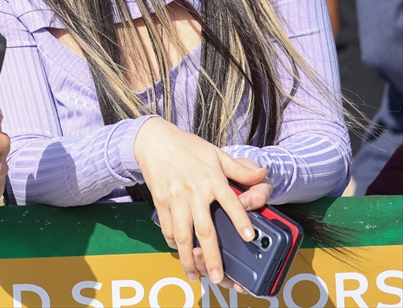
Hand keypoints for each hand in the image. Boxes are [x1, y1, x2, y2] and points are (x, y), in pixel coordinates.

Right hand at [136, 118, 268, 284]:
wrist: (153, 140)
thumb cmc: (188, 147)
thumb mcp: (216, 153)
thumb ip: (240, 169)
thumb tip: (263, 173)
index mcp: (211, 179)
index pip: (229, 202)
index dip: (240, 220)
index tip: (249, 237)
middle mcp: (193, 192)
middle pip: (204, 229)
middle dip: (211, 255)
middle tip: (217, 275)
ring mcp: (175, 199)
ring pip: (182, 234)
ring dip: (189, 257)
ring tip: (196, 275)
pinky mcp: (160, 202)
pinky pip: (167, 227)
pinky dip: (173, 243)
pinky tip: (181, 253)